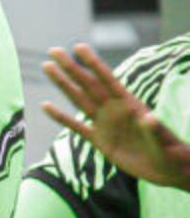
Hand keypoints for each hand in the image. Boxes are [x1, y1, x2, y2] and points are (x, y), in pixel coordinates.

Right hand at [42, 43, 189, 190]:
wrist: (169, 170)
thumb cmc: (173, 153)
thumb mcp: (165, 141)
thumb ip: (154, 129)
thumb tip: (148, 117)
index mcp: (130, 105)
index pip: (108, 80)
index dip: (93, 63)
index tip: (78, 47)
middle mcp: (114, 110)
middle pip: (88, 84)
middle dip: (71, 67)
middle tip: (53, 51)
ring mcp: (105, 124)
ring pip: (78, 99)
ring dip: (62, 84)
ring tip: (47, 67)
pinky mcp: (99, 141)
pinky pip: (76, 126)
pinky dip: (60, 117)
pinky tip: (45, 106)